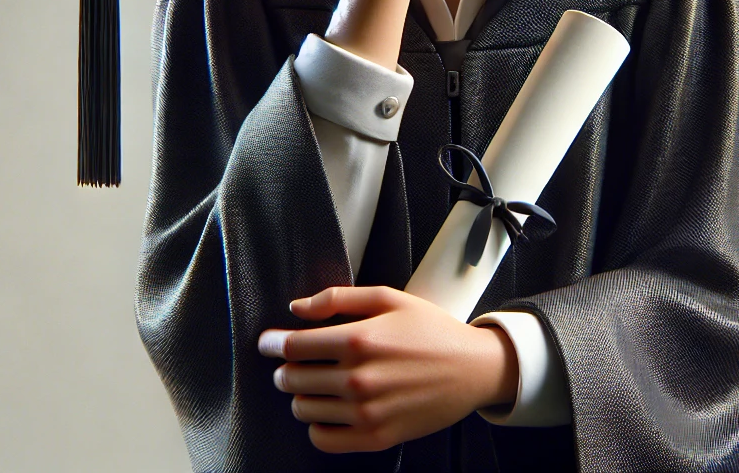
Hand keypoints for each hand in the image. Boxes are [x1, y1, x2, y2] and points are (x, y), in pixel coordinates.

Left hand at [258, 286, 518, 452]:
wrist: (472, 369)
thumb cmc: (430, 329)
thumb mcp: (388, 298)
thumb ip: (337, 298)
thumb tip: (296, 308)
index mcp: (359, 340)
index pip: (295, 347)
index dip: (273, 343)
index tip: (267, 342)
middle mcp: (359, 379)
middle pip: (294, 379)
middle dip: (286, 368)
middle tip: (294, 362)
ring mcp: (366, 413)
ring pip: (304, 409)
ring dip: (301, 394)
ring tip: (315, 382)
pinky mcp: (376, 438)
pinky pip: (323, 439)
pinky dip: (317, 424)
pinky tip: (328, 408)